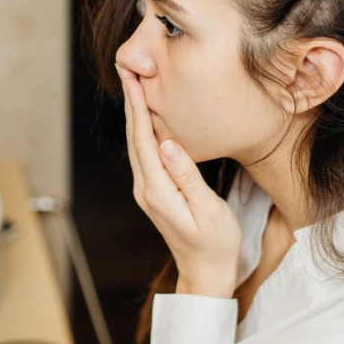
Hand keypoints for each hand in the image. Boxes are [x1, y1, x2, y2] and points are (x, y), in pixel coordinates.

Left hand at [117, 65, 243, 297]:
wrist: (207, 274)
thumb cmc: (215, 244)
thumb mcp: (208, 210)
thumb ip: (187, 177)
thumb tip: (169, 144)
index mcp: (157, 190)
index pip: (144, 139)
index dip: (138, 107)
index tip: (133, 78)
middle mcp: (146, 188)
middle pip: (134, 137)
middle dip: (131, 102)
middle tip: (127, 69)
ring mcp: (147, 191)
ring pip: (137, 145)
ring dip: (134, 114)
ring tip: (134, 85)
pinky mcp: (154, 193)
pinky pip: (144, 154)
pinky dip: (143, 131)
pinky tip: (147, 118)